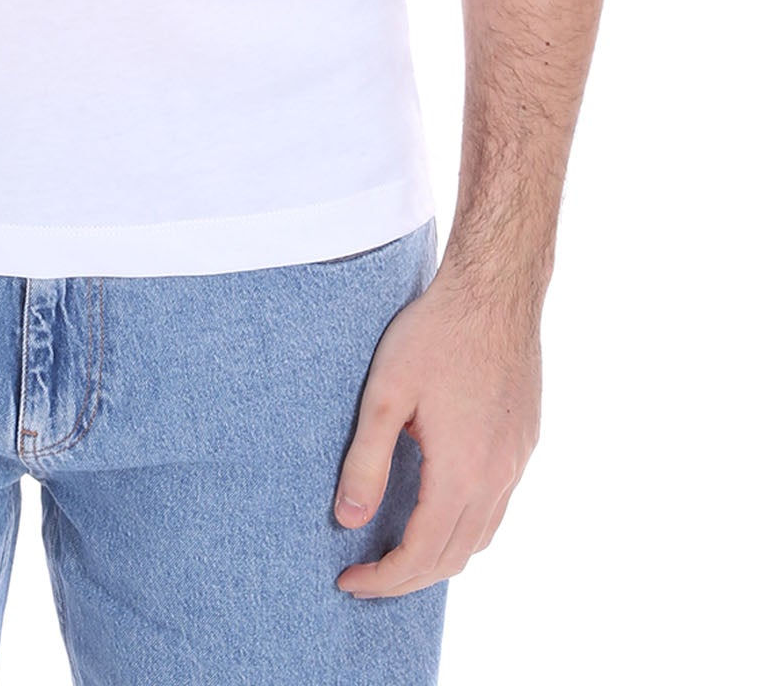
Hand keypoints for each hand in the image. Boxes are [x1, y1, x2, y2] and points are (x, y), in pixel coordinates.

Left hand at [332, 268, 540, 597]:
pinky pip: (497, 508)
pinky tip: (438, 508)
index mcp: (461, 474)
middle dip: (406, 578)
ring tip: (396, 551)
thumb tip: (348, 520)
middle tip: (365, 574)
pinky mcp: (523, 442)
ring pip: (480, 538)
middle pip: (453, 558)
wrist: (494, 292)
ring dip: (438, 556)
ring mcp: (516, 462)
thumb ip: (366, 461)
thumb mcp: (384, 395)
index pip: (421, 556)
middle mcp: (497, 478)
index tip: (348, 581)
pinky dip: (465, 527)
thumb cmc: (433, 335)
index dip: (382, 579)